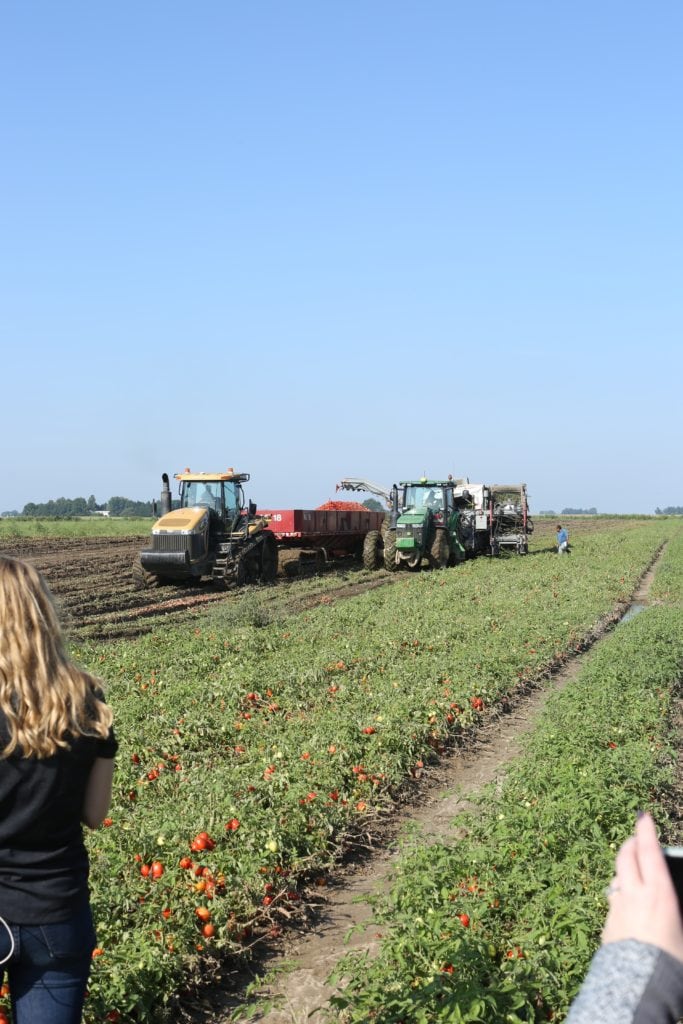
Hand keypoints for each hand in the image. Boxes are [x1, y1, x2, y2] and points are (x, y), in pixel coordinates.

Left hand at [602, 813, 682, 962]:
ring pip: (617, 876)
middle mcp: (634, 894)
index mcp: (659, 893)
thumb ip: (676, 910)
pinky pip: (613, 899)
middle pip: (626, 856)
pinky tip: (626, 901)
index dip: (645, 831)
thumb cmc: (671, 962)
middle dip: (630, 842)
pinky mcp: (608, 923)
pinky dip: (620, 893)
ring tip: (632, 869)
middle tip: (635, 837)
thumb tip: (671, 902)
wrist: (638, 987)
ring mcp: (618, 907)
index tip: (643, 815)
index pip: (649, 852)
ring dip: (624, 868)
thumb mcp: (682, 931)